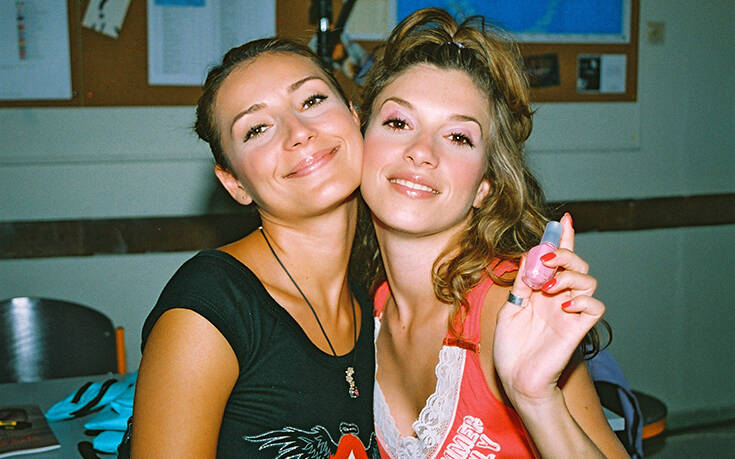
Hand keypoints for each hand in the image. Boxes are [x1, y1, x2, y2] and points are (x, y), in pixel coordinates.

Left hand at [493, 213, 604, 406]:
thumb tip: (531, 258)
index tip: (564, 219)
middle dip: (565, 254)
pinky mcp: (578, 328)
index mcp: (542, 290)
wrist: (516, 378)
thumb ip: (521, 284)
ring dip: (570, 276)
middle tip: (546, 260)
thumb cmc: (511, 348)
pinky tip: (564, 305)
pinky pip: (596, 307)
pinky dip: (584, 300)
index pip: (557, 260)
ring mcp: (570, 312)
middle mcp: (559, 297)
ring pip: (589, 281)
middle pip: (577, 264)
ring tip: (549, 288)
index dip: (563, 239)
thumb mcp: (510, 308)